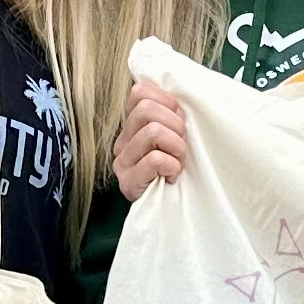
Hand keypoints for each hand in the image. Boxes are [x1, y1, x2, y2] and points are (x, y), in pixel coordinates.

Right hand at [113, 79, 187, 198]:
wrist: (171, 212)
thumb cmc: (177, 170)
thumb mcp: (176, 137)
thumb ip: (172, 116)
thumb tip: (181, 100)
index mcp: (132, 125)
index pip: (140, 92)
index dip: (166, 101)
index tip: (179, 119)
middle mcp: (122, 141)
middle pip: (146, 109)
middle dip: (175, 125)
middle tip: (181, 146)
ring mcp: (122, 162)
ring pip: (153, 132)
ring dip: (177, 148)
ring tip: (178, 163)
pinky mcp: (128, 182)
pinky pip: (155, 159)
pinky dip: (172, 166)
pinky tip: (172, 176)